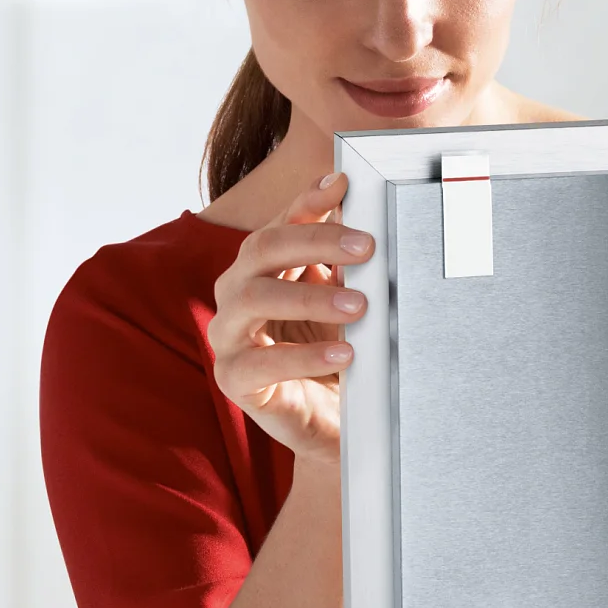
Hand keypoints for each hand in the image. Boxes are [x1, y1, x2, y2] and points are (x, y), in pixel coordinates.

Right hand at [207, 171, 373, 466]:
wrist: (334, 423)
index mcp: (262, 267)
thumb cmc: (338, 354)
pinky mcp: (233, 379)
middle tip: (368, 247)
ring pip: (254, 297)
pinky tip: (344, 355)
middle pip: (262, 248)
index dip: (308, 202)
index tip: (345, 184)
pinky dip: (303, 356)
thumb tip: (378, 215)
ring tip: (360, 305)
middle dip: (316, 241)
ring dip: (310, 296)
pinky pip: (259, 363)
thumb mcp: (349, 302)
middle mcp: (237, 292)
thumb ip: (351, 264)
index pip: (280, 222)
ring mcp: (229, 335)